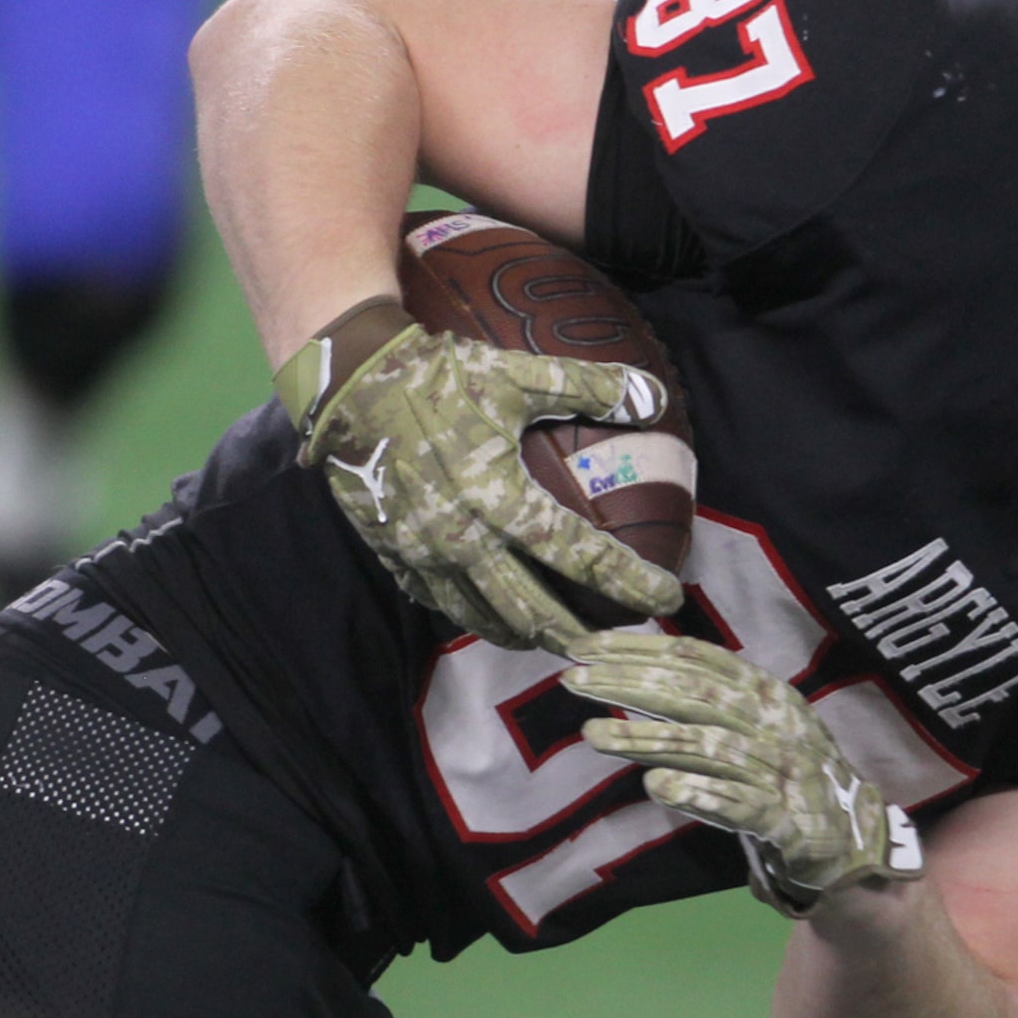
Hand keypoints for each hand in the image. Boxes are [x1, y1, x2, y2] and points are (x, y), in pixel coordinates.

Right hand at [277, 308, 683, 650]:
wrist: (351, 382)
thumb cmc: (439, 376)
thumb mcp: (517, 375)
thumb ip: (590, 387)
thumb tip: (655, 397)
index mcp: (499, 499)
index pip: (580, 556)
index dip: (629, 580)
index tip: (667, 595)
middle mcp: (461, 540)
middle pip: (532, 613)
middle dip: (577, 636)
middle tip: (612, 642)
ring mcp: (422, 555)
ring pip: (482, 619)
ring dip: (525, 635)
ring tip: (556, 636)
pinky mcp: (393, 555)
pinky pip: (439, 602)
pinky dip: (473, 614)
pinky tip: (491, 610)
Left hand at [561, 631, 923, 915]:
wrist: (849, 834)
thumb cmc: (786, 772)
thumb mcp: (755, 722)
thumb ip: (707, 698)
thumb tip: (635, 668)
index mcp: (764, 692)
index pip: (696, 658)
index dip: (640, 648)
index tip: (586, 646)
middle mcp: (772, 722)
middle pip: (693, 695)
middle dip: (629, 684)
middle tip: (573, 680)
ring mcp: (778, 771)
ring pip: (705, 747)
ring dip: (646, 740)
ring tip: (593, 734)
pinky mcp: (783, 820)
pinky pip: (735, 805)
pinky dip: (698, 795)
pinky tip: (656, 788)